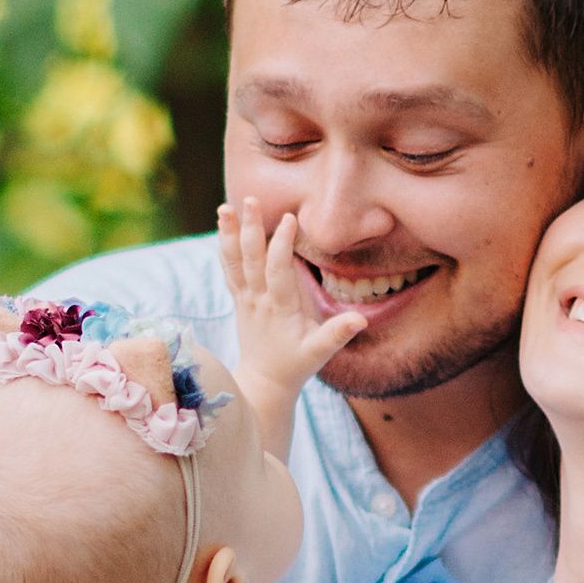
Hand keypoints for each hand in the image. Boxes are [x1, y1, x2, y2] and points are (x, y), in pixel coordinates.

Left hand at [218, 198, 361, 407]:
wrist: (264, 383)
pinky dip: (224, 246)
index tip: (288, 218)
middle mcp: (257, 300)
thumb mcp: (320, 353)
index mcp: (279, 309)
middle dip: (249, 228)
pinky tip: (222, 224)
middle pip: (250, 259)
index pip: (278, 271)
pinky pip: (229, 269)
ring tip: (224, 207)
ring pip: (233, 262)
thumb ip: (337, 334)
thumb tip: (360, 321)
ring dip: (228, 234)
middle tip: (249, 199)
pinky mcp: (239, 298)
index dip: (281, 244)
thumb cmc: (295, 366)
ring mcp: (245, 299)